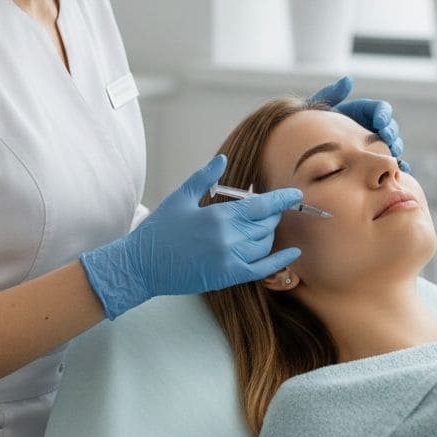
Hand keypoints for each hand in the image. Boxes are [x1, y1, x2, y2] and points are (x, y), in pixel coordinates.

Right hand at [80, 155, 302, 319]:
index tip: (295, 194)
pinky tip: (293, 254)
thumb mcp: (180, 198)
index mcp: (218, 216)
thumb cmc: (158, 230)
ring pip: (265, 244)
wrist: (140, 266)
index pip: (261, 206)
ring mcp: (229, 260)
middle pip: (266, 224)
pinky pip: (262, 270)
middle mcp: (228, 238)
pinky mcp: (227, 277)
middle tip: (266, 210)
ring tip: (261, 227)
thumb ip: (204, 177)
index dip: (282, 199)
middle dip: (271, 216)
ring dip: (268, 234)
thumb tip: (222, 159)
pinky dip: (280, 262)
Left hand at [311, 75, 409, 172]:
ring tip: (391, 156)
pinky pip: (385, 163)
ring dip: (394, 150)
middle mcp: (371, 127)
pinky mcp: (370, 161)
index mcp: (362, 111)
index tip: (379, 122)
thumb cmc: (309, 123)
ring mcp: (372, 145)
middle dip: (391, 133)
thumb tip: (348, 81)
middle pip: (390, 127)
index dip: (383, 115)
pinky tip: (395, 172)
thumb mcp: (318, 106)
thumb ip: (332, 93)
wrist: (299, 146)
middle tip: (387, 139)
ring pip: (391, 146)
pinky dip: (394, 167)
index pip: (380, 109)